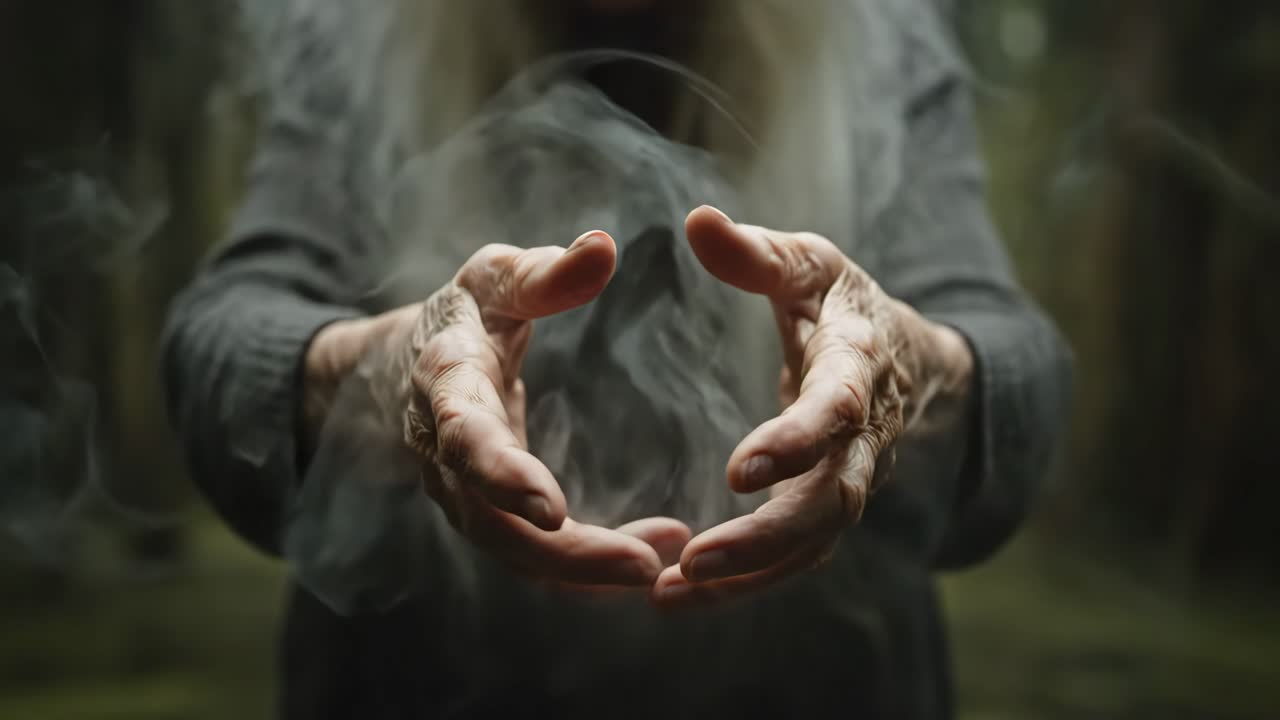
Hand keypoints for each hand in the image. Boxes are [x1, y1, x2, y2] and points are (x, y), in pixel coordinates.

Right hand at [305, 231, 688, 587]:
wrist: (404, 364)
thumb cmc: (464, 314)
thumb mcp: (494, 278)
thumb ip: (544, 273)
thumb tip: (603, 248)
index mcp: (446, 385)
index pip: (466, 437)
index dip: (502, 475)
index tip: (552, 509)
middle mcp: (444, 453)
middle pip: (491, 522)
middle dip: (564, 553)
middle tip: (645, 565)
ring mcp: (461, 492)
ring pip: (513, 551)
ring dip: (584, 570)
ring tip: (659, 566)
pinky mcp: (487, 514)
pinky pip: (531, 553)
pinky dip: (584, 565)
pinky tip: (648, 558)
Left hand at [651, 206, 973, 607]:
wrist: (910, 358)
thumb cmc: (844, 304)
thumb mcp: (810, 263)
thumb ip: (756, 252)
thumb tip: (696, 220)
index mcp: (859, 364)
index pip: (837, 411)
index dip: (797, 442)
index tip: (740, 471)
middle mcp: (866, 433)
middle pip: (831, 501)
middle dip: (765, 537)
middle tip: (693, 560)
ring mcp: (856, 477)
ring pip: (815, 542)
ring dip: (747, 574)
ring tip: (670, 593)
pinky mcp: (834, 504)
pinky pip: (799, 554)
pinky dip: (747, 579)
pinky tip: (683, 592)